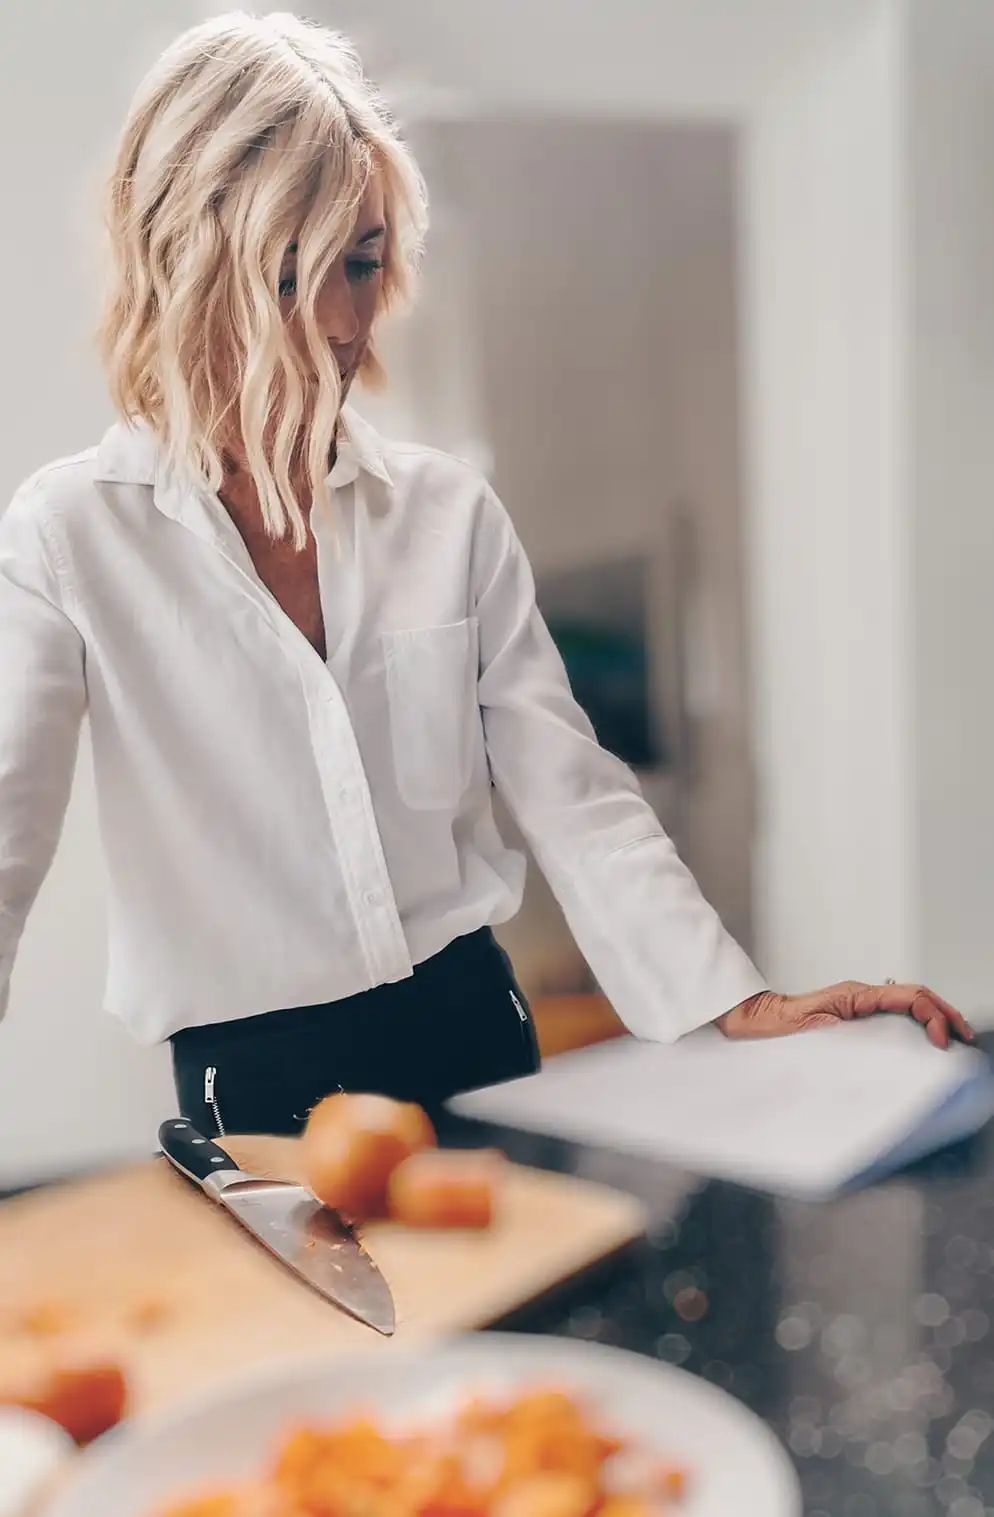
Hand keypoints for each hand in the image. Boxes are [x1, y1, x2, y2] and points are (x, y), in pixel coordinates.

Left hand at [716, 982, 974, 1049]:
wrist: (755, 1021)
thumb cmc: (775, 1026)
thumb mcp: (806, 1030)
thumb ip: (834, 1032)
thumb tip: (863, 1038)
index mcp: (855, 996)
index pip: (906, 997)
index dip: (930, 1016)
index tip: (940, 1041)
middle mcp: (861, 997)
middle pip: (915, 997)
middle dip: (944, 1014)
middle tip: (964, 1037)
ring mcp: (860, 1006)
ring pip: (909, 1004)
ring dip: (935, 1017)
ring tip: (955, 1037)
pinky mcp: (857, 1017)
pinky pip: (895, 1015)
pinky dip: (917, 1023)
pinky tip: (926, 1040)